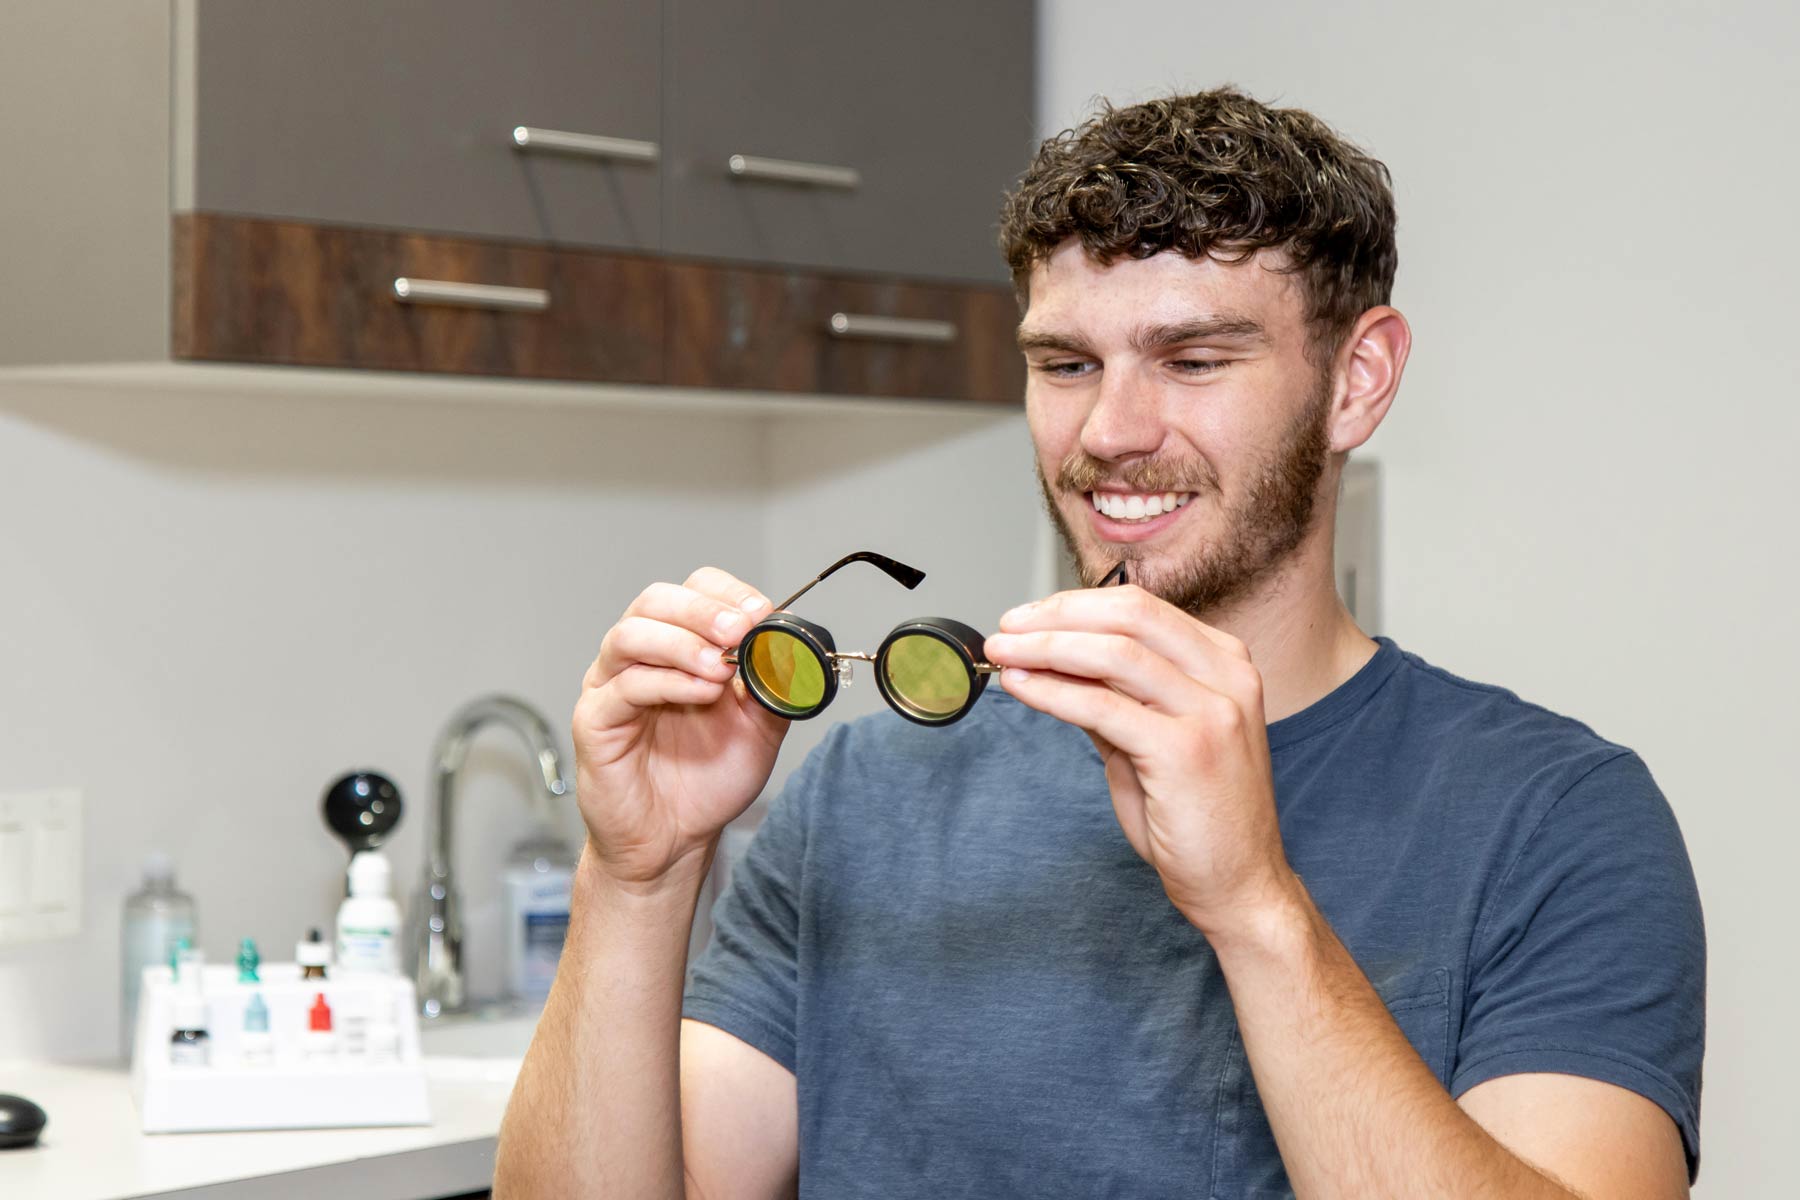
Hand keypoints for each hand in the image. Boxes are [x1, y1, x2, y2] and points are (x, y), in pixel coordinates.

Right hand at [572, 567, 786, 886]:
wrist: (675, 842)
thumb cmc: (705, 783)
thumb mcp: (759, 728)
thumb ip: (774, 686)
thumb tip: (793, 648)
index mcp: (677, 648)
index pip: (691, 591)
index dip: (726, 594)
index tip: (760, 612)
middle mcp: (639, 658)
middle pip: (655, 601)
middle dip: (702, 610)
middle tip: (739, 629)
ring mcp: (611, 687)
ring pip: (630, 635)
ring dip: (682, 642)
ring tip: (720, 667)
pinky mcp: (595, 721)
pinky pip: (624, 687)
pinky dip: (668, 682)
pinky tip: (701, 694)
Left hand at [983, 584, 1296, 936]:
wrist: (1240, 885)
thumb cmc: (1198, 817)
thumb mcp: (1152, 740)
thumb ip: (1114, 698)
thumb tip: (1053, 664)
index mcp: (1224, 664)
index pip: (1140, 608)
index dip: (1074, 606)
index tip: (1027, 618)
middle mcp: (1227, 678)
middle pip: (1127, 616)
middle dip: (1055, 616)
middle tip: (1006, 630)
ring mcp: (1212, 712)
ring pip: (1113, 653)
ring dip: (1044, 648)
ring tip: (1002, 655)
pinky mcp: (1187, 751)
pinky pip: (1103, 706)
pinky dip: (1053, 691)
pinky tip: (1023, 687)